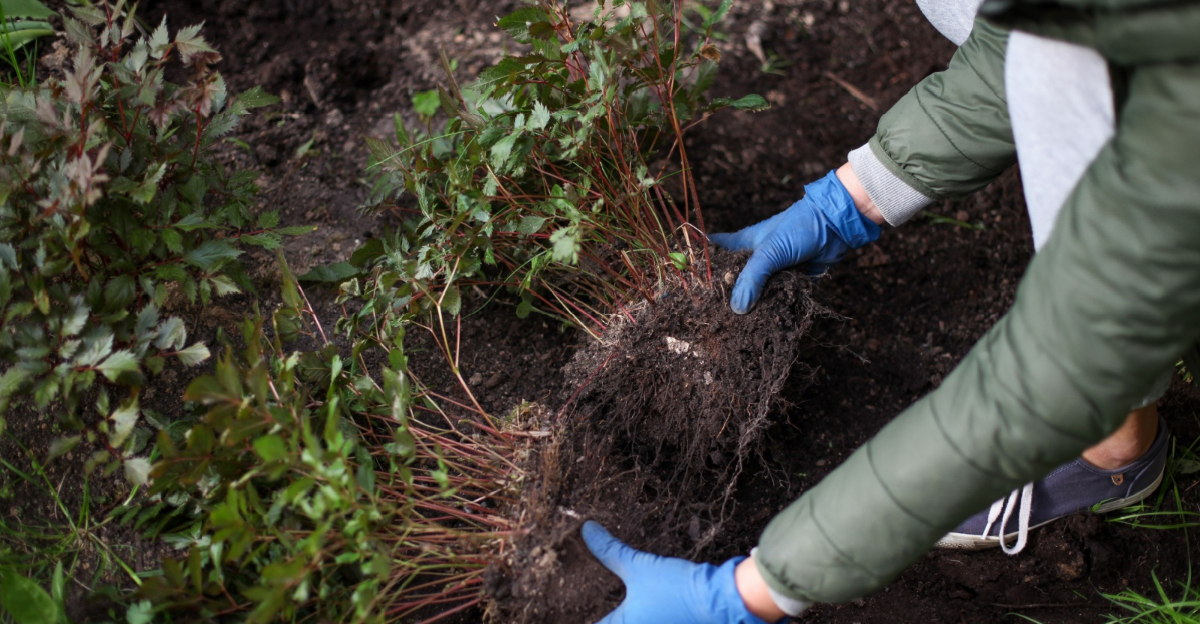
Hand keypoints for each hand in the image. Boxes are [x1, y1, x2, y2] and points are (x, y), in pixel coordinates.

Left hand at [581, 521, 779, 623]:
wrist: (721, 600)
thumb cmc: (678, 588)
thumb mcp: (639, 566)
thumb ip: (610, 551)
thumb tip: (588, 531)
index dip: (584, 618)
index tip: (573, 613)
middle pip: (613, 623)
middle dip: (608, 614)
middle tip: (599, 603)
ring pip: (633, 621)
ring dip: (628, 614)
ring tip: (625, 602)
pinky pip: (651, 621)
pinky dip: (645, 615)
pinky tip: (648, 605)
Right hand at [709, 170, 880, 313]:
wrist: (836, 227)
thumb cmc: (798, 229)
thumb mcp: (770, 252)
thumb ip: (752, 279)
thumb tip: (737, 309)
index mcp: (742, 244)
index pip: (712, 253)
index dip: (699, 266)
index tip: (687, 285)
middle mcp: (754, 258)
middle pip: (731, 279)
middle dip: (722, 296)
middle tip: (709, 317)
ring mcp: (771, 270)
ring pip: (753, 292)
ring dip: (748, 306)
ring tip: (731, 328)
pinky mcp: (788, 281)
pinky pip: (774, 298)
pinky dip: (769, 308)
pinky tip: (759, 324)